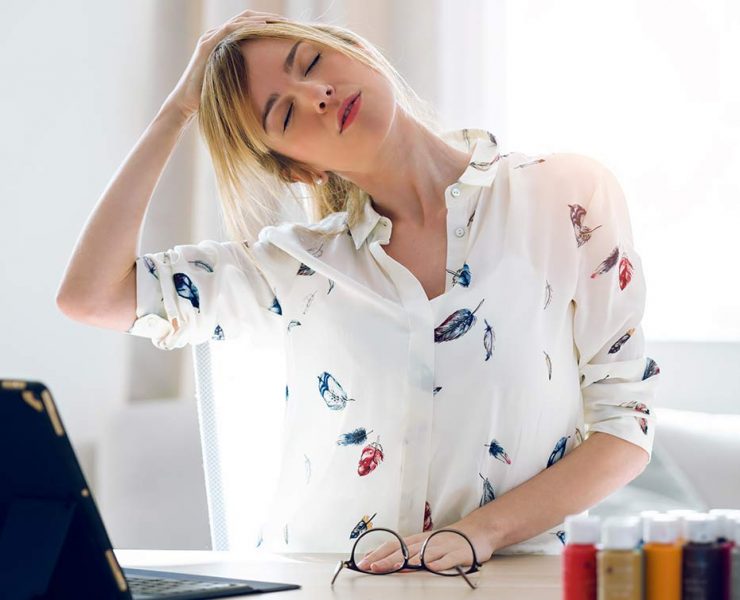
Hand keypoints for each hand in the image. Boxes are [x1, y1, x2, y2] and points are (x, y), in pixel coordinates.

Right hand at [164, 9, 288, 119]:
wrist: (187, 103)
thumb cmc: (211, 97)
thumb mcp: (233, 83)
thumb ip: (246, 76)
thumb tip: (269, 85)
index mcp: (223, 42)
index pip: (248, 26)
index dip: (268, 24)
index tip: (287, 29)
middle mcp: (216, 35)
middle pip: (246, 18)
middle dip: (269, 18)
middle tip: (289, 22)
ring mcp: (211, 38)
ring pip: (240, 20)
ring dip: (262, 19)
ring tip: (281, 21)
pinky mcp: (207, 44)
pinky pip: (230, 29)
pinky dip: (247, 26)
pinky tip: (264, 26)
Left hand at [356, 514, 494, 573]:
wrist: (476, 532)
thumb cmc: (449, 540)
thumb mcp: (427, 545)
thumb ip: (410, 553)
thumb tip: (388, 562)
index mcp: (418, 540)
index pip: (394, 545)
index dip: (378, 553)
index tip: (364, 562)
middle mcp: (427, 542)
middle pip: (404, 551)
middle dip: (386, 560)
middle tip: (372, 567)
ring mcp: (443, 547)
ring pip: (422, 555)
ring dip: (407, 562)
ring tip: (393, 568)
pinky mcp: (458, 554)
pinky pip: (447, 560)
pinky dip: (438, 564)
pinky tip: (430, 568)